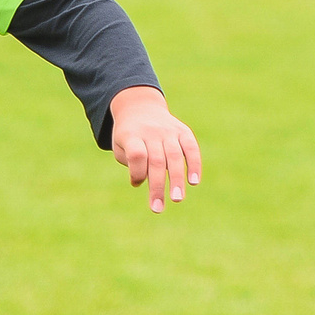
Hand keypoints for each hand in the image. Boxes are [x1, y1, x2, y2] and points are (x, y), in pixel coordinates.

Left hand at [109, 87, 201, 213]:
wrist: (140, 106)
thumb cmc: (128, 135)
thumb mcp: (120, 146)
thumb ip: (130, 163)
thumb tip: (140, 182)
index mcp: (132, 135)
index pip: (137, 155)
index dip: (137, 172)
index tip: (136, 183)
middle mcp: (151, 132)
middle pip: (156, 161)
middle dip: (157, 186)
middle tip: (157, 208)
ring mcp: (169, 131)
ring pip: (175, 156)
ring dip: (176, 180)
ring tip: (177, 199)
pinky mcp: (183, 131)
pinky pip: (191, 148)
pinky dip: (194, 164)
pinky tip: (194, 182)